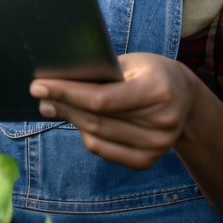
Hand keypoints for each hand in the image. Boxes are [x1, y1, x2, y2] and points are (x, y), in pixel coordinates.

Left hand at [29, 53, 199, 169]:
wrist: (184, 97)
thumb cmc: (150, 72)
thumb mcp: (132, 62)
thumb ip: (101, 71)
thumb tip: (56, 80)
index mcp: (158, 90)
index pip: (101, 98)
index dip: (66, 93)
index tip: (38, 85)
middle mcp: (162, 122)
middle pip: (96, 119)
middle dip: (62, 105)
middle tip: (39, 95)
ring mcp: (158, 146)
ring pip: (97, 136)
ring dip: (69, 120)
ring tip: (51, 106)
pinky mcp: (149, 161)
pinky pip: (104, 151)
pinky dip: (86, 136)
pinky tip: (75, 121)